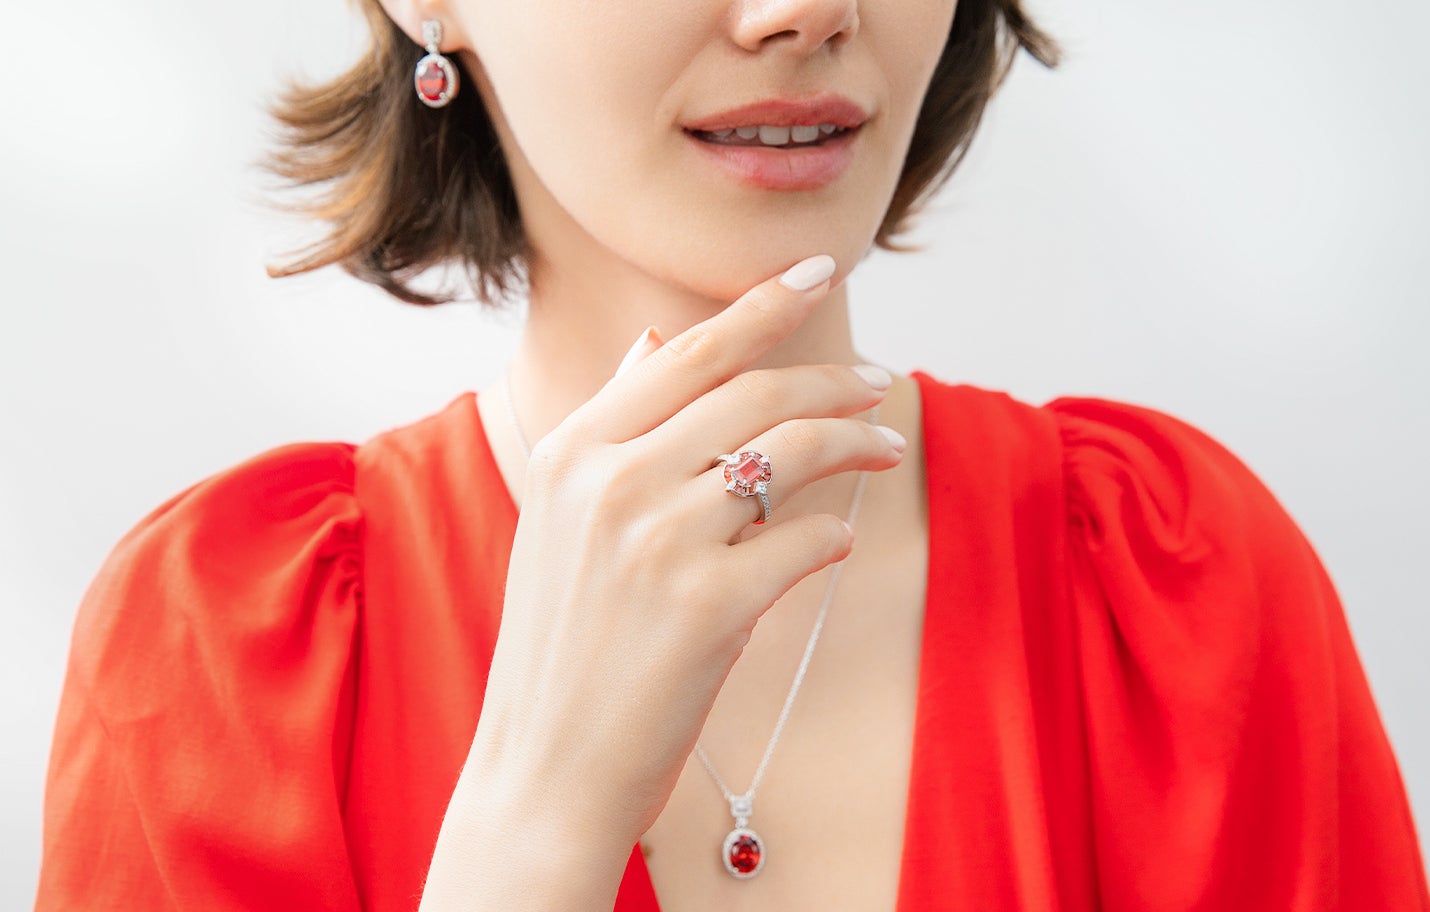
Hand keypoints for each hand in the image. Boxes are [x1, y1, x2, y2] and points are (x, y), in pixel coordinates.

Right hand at [470, 254, 906, 847]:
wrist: (544, 768)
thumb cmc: (561, 649)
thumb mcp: (557, 522)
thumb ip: (609, 430)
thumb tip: (653, 343)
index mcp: (570, 454)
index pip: (685, 354)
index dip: (761, 304)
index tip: (819, 271)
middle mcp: (609, 484)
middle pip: (751, 393)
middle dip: (831, 375)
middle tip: (878, 378)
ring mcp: (659, 542)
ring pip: (790, 455)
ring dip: (854, 443)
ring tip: (885, 448)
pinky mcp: (708, 607)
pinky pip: (804, 541)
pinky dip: (832, 535)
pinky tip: (836, 540)